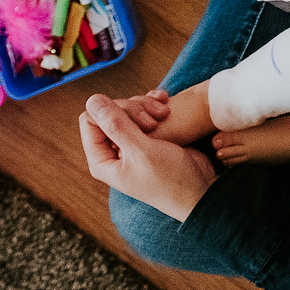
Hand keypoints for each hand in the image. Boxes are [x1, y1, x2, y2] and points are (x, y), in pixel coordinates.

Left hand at [80, 93, 217, 222]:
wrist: (198, 189)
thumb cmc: (169, 179)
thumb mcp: (142, 152)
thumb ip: (116, 125)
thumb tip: (92, 100)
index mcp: (102, 160)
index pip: (90, 120)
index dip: (112, 113)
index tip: (139, 121)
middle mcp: (112, 150)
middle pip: (109, 111)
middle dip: (133, 109)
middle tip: (154, 121)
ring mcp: (130, 143)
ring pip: (127, 108)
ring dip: (146, 106)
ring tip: (164, 114)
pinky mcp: (147, 136)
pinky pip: (143, 111)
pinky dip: (153, 104)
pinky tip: (166, 103)